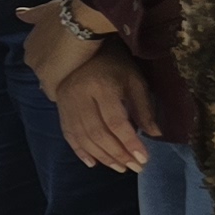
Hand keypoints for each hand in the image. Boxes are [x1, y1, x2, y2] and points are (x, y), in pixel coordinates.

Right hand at [51, 43, 159, 173]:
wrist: (81, 46)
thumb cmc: (115, 64)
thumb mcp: (134, 80)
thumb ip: (143, 107)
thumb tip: (154, 134)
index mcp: (101, 87)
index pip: (115, 121)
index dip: (130, 142)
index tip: (144, 159)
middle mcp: (79, 97)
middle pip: (97, 133)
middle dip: (117, 154)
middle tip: (134, 167)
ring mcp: (66, 103)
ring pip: (82, 137)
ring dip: (102, 156)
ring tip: (119, 168)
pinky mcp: (60, 108)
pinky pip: (68, 134)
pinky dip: (80, 151)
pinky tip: (93, 163)